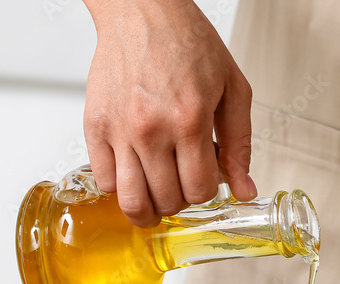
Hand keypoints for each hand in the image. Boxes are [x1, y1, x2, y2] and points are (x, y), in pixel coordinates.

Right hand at [82, 0, 255, 226]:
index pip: (199, 191)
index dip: (206, 192)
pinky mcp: (95, 126)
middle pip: (167, 201)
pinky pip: (103, 181)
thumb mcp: (232, 89)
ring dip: (149, 207)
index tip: (204, 178)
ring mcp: (120, 130)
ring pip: (131, 201)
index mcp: (190, 120)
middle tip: (181, 181)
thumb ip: (240, 145)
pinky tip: (133, 173)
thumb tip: (244, 190)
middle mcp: (152, 130)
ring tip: (156, 195)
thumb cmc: (188, 43)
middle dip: (180, 199)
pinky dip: (119, 187)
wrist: (143, 11)